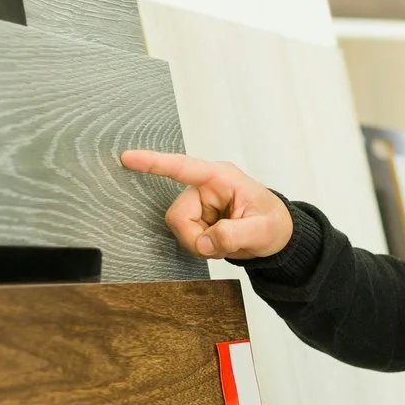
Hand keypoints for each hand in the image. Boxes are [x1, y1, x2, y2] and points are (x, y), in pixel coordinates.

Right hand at [121, 151, 294, 261]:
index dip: (154, 163)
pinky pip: (186, 236)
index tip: (128, 157)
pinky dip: (202, 246)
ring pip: (179, 229)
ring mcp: (199, 202)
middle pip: (178, 216)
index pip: (183, 167)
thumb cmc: (274, 223)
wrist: (277, 235)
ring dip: (201, 243)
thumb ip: (234, 235)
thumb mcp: (262, 231)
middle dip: (197, 238)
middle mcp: (205, 187)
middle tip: (223, 246)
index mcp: (221, 178)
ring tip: (226, 242)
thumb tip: (206, 242)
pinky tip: (219, 242)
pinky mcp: (196, 216)